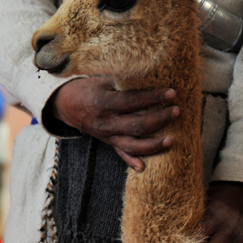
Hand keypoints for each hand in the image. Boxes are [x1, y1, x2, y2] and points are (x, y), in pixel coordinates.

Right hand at [47, 77, 179, 170]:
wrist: (66, 104)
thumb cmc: (88, 87)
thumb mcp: (102, 79)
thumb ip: (123, 80)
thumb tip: (152, 74)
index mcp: (103, 103)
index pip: (132, 101)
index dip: (153, 97)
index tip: (171, 93)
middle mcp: (105, 122)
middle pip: (136, 125)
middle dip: (159, 119)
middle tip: (176, 111)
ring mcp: (106, 135)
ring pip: (132, 145)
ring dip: (153, 145)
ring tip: (172, 139)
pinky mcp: (107, 142)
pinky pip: (121, 154)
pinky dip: (132, 162)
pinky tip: (144, 167)